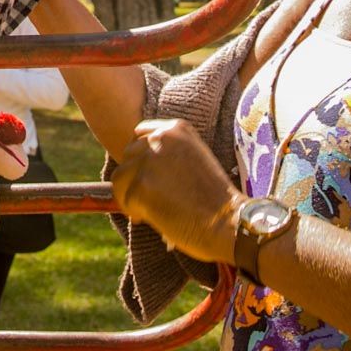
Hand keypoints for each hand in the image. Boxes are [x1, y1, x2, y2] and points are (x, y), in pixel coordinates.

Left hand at [110, 119, 244, 264]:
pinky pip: (121, 198)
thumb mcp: (194, 159)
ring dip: (131, 195)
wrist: (230, 222)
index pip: (139, 134)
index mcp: (176, 129)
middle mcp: (160, 138)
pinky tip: (151, 218)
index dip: (141, 158)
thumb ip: (168, 154)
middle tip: (155, 199)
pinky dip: (133, 211)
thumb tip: (137, 166)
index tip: (150, 176)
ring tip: (153, 210)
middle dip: (136, 178)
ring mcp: (148, 161)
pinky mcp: (140, 185)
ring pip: (120, 177)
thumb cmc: (215, 199)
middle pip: (128, 155)